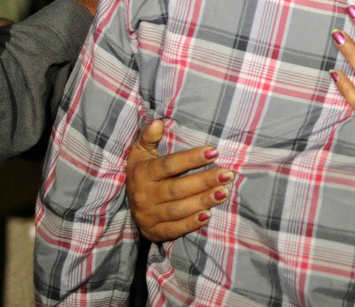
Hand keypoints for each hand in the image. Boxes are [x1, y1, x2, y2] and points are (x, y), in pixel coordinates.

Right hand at [125, 118, 232, 241]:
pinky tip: (208, 215)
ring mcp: (148, 215)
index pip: (169, 165)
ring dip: (202, 201)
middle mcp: (144, 195)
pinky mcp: (154, 232)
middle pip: (177, 188)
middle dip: (204, 181)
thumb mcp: (141, 153)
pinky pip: (174, 229)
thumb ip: (149, 137)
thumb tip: (159, 122)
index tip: (214, 152)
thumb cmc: (143, 172)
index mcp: (142, 173)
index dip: (191, 159)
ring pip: (178, 209)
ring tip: (224, 192)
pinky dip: (191, 224)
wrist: (127, 205)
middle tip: (227, 174)